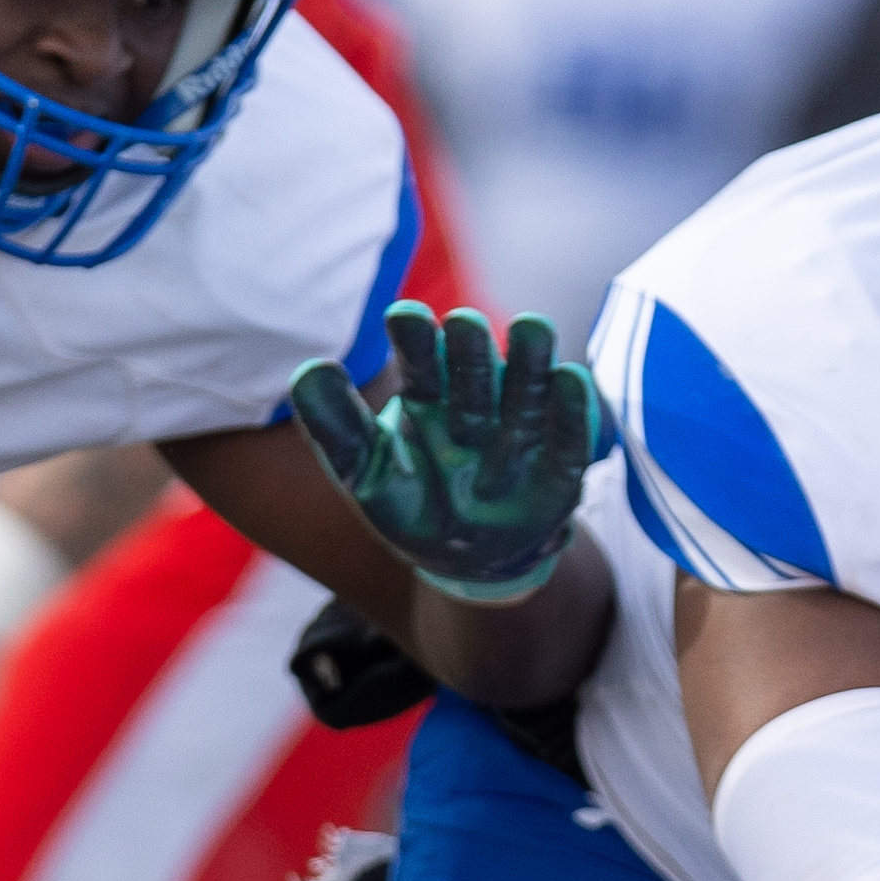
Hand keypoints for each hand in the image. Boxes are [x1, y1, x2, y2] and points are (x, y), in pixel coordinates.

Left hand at [287, 299, 599, 604]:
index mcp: (429, 397)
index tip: (402, 316)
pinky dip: (572, 410)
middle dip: (470, 347)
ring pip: (526, 388)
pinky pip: (568, 436)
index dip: (414, 337)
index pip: (421, 358)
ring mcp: (520, 431)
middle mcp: (477, 403)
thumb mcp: (368, 476)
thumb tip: (307, 371)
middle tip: (463, 322)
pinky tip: (569, 379)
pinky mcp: (558, 466)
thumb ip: (336, 428)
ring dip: (529, 360)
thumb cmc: (415, 509)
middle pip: (475, 367)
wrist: (469, 564)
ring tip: (530, 327)